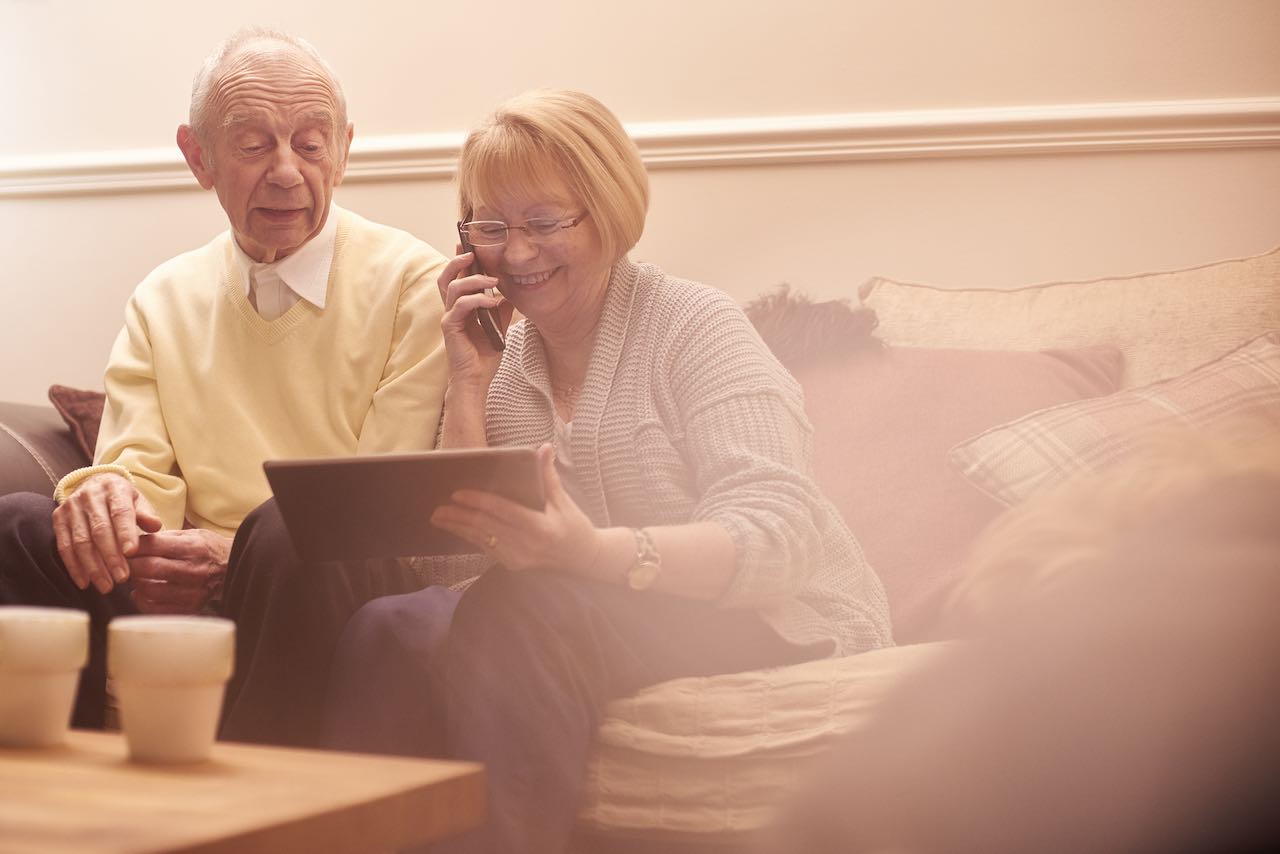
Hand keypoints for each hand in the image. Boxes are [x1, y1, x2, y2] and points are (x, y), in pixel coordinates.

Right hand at [52, 473, 162, 593]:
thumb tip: (155, 526)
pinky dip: (74, 567)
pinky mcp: (58, 519)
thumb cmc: (122, 499)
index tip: (132, 553)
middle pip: (99, 530)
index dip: (125, 534)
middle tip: (122, 578)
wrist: (95, 484)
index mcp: (114, 488)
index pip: (120, 512)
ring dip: (93, 567)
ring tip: (106, 586)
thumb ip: (146, 514)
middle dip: (111, 557)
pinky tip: (85, 582)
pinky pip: (64, 546)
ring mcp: (71, 507)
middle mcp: (90, 496)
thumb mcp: (138, 501)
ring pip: (80, 542)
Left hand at [127, 528, 231, 613]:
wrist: (233, 568)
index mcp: (194, 547)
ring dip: (136, 582)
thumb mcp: (189, 534)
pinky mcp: (191, 608)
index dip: (132, 546)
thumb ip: (161, 538)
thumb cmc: (205, 548)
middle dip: (130, 565)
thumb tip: (129, 543)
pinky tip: (143, 592)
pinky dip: (142, 600)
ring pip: (150, 589)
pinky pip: (155, 608)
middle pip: (150, 567)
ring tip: (135, 576)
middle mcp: (195, 570)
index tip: (122, 548)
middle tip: (122, 563)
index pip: (153, 545)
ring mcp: (194, 591)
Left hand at [430, 443, 601, 573]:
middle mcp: (526, 545)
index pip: (502, 511)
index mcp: (539, 527)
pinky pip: (487, 548)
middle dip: (459, 517)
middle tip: (437, 508)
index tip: (457, 493)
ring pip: (481, 540)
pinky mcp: (513, 564)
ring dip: (458, 528)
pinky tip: (456, 528)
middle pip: (485, 527)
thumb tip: (543, 448)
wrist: (585, 559)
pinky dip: (470, 537)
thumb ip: (548, 475)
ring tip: (438, 518)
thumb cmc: (575, 526)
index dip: (478, 502)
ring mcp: (518, 558)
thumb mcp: (564, 501)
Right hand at [437, 246, 513, 388]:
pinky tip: (492, 302)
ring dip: (474, 280)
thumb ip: (502, 310)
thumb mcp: (498, 328)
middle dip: (457, 261)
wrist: (477, 380)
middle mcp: (451, 310)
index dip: (460, 261)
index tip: (470, 246)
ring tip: (493, 280)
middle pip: (446, 277)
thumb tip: (511, 293)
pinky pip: (461, 306)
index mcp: (461, 308)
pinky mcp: (450, 327)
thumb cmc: (484, 356)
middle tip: (472, 252)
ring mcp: (449, 318)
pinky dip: (477, 300)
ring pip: (454, 288)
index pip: (456, 279)